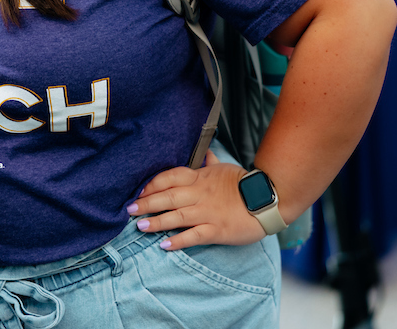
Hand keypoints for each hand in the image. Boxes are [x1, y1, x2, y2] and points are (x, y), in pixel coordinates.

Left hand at [127, 151, 265, 249]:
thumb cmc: (244, 184)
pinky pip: (194, 235)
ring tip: (140, 226)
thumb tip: (205, 152)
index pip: (170, 177)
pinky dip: (178, 240)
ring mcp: (207, 212)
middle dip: (146, 202)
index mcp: (200, 177)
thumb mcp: (225, 169)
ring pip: (177, 216)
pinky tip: (165, 245)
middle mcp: (200, 194)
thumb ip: (210, 163)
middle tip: (129, 209)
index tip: (139, 190)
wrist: (267, 199)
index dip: (152, 184)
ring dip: (157, 221)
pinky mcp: (216, 229)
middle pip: (168, 196)